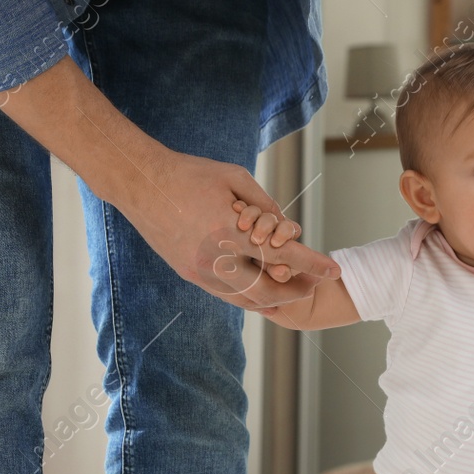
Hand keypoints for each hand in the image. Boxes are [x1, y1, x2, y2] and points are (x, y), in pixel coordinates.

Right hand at [130, 149, 337, 310]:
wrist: (139, 184)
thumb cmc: (190, 173)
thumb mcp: (235, 178)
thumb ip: (265, 205)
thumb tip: (287, 229)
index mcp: (228, 232)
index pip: (281, 255)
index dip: (311, 264)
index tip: (334, 269)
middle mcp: (214, 259)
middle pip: (267, 290)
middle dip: (296, 290)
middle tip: (316, 283)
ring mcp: (200, 272)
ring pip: (246, 299)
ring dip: (273, 299)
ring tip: (295, 291)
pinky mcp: (190, 275)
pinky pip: (227, 295)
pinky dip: (250, 297)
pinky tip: (265, 294)